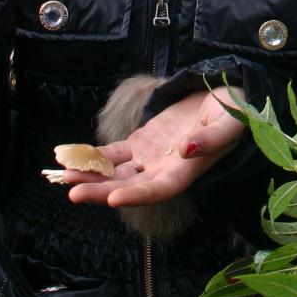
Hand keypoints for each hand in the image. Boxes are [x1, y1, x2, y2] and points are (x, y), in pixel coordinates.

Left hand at [64, 87, 246, 207]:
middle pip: (128, 187)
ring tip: (64, 175)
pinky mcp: (140, 142)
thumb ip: (211, 139)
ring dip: (90, 176)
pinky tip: (70, 157)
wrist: (225, 98)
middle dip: (100, 191)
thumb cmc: (233, 114)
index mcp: (186, 171)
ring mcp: (149, 158)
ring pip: (115, 173)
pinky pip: (112, 154)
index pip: (158, 190)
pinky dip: (92, 156)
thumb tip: (188, 150)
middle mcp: (163, 170)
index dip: (136, 196)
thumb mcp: (229, 124)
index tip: (112, 198)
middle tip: (72, 191)